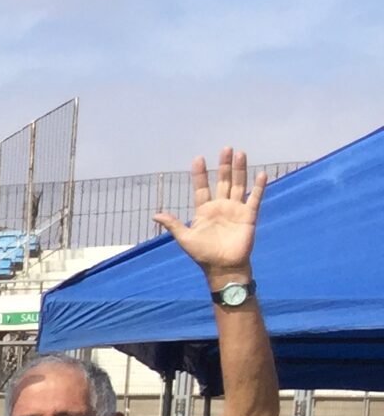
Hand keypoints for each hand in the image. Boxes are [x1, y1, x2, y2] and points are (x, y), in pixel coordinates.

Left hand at [153, 148, 265, 285]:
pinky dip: (258, 187)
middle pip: (223, 181)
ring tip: (240, 154)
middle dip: (224, 165)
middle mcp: (220, 207)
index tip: (198, 158)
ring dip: (240, 170)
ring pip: (239, 185)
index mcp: (204, 211)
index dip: (200, 174)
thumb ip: (173, 224)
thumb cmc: (203, 254)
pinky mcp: (248, 216)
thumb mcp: (185, 238)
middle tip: (225, 148)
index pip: (201, 188)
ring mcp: (235, 210)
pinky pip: (254, 199)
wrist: (222, 267)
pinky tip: (261, 174)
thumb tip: (155, 214)